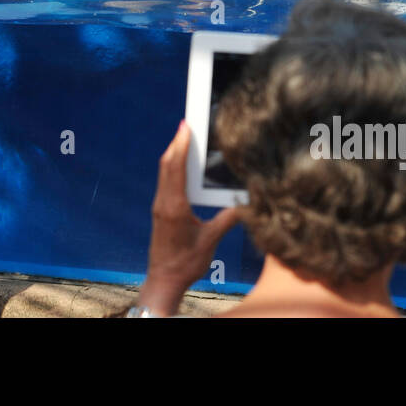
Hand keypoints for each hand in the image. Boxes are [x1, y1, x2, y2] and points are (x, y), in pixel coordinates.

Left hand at [135, 122, 240, 315]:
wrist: (164, 280)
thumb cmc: (186, 262)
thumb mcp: (211, 240)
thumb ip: (227, 219)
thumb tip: (245, 203)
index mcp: (174, 206)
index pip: (176, 167)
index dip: (180, 144)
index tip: (186, 126)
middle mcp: (163, 202)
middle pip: (166, 165)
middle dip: (176, 144)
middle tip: (187, 125)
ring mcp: (159, 206)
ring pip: (164, 173)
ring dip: (173, 155)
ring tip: (185, 140)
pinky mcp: (160, 212)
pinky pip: (165, 183)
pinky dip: (172, 169)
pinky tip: (182, 166)